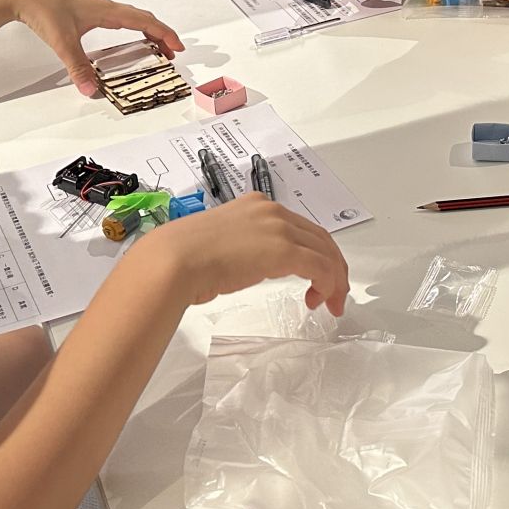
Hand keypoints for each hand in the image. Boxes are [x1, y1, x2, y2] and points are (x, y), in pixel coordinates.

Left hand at [7, 0, 182, 97]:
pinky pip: (118, 17)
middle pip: (143, 18)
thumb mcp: (63, 42)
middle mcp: (105, 7)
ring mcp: (96, 7)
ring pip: (131, 17)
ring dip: (147, 30)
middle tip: (171, 51)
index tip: (178, 46)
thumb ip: (78, 67)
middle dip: (160, 35)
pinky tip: (122, 36)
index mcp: (107, 12)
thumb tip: (90, 89)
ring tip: (154, 46)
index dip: (164, 34)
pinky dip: (130, 27)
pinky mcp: (85, 10)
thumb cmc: (43, 6)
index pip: (144, 22)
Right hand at [146, 193, 348, 314]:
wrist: (174, 260)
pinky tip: (320, 301)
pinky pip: (321, 267)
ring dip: (334, 279)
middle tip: (334, 293)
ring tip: (331, 303)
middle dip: (332, 266)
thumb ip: (241, 246)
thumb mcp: (220, 243)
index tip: (314, 276)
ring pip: (325, 252)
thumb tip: (246, 263)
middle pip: (319, 237)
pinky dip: (329, 285)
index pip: (299, 227)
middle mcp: (272, 211)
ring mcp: (279, 228)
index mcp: (256, 205)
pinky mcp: (284, 250)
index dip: (314, 252)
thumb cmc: (185, 257)